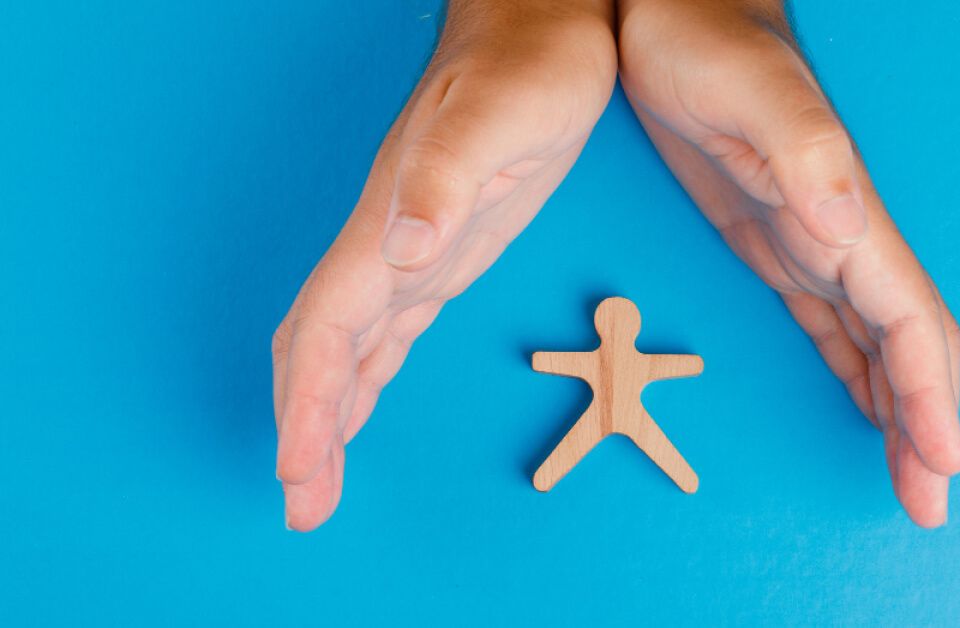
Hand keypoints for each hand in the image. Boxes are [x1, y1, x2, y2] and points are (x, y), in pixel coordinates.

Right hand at [273, 0, 616, 530]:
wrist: (539, 25)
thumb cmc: (527, 65)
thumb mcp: (499, 117)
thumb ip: (446, 180)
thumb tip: (403, 251)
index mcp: (391, 222)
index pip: (330, 327)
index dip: (309, 400)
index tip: (298, 468)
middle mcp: (390, 244)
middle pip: (326, 350)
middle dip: (308, 426)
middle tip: (304, 503)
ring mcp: (414, 249)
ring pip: (353, 347)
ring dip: (331, 413)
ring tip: (317, 477)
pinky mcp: (445, 250)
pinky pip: (390, 329)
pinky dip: (368, 377)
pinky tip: (361, 404)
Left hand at [618, 0, 959, 526]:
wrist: (676, 10)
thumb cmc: (703, 39)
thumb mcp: (747, 89)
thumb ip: (803, 153)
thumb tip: (849, 232)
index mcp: (843, 213)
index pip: (907, 320)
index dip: (929, 393)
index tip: (942, 460)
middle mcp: (840, 237)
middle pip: (903, 346)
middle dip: (924, 423)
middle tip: (929, 502)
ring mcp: (812, 242)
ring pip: (873, 343)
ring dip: (897, 410)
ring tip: (910, 475)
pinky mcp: (775, 243)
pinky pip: (831, 323)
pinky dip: (855, 372)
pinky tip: (863, 404)